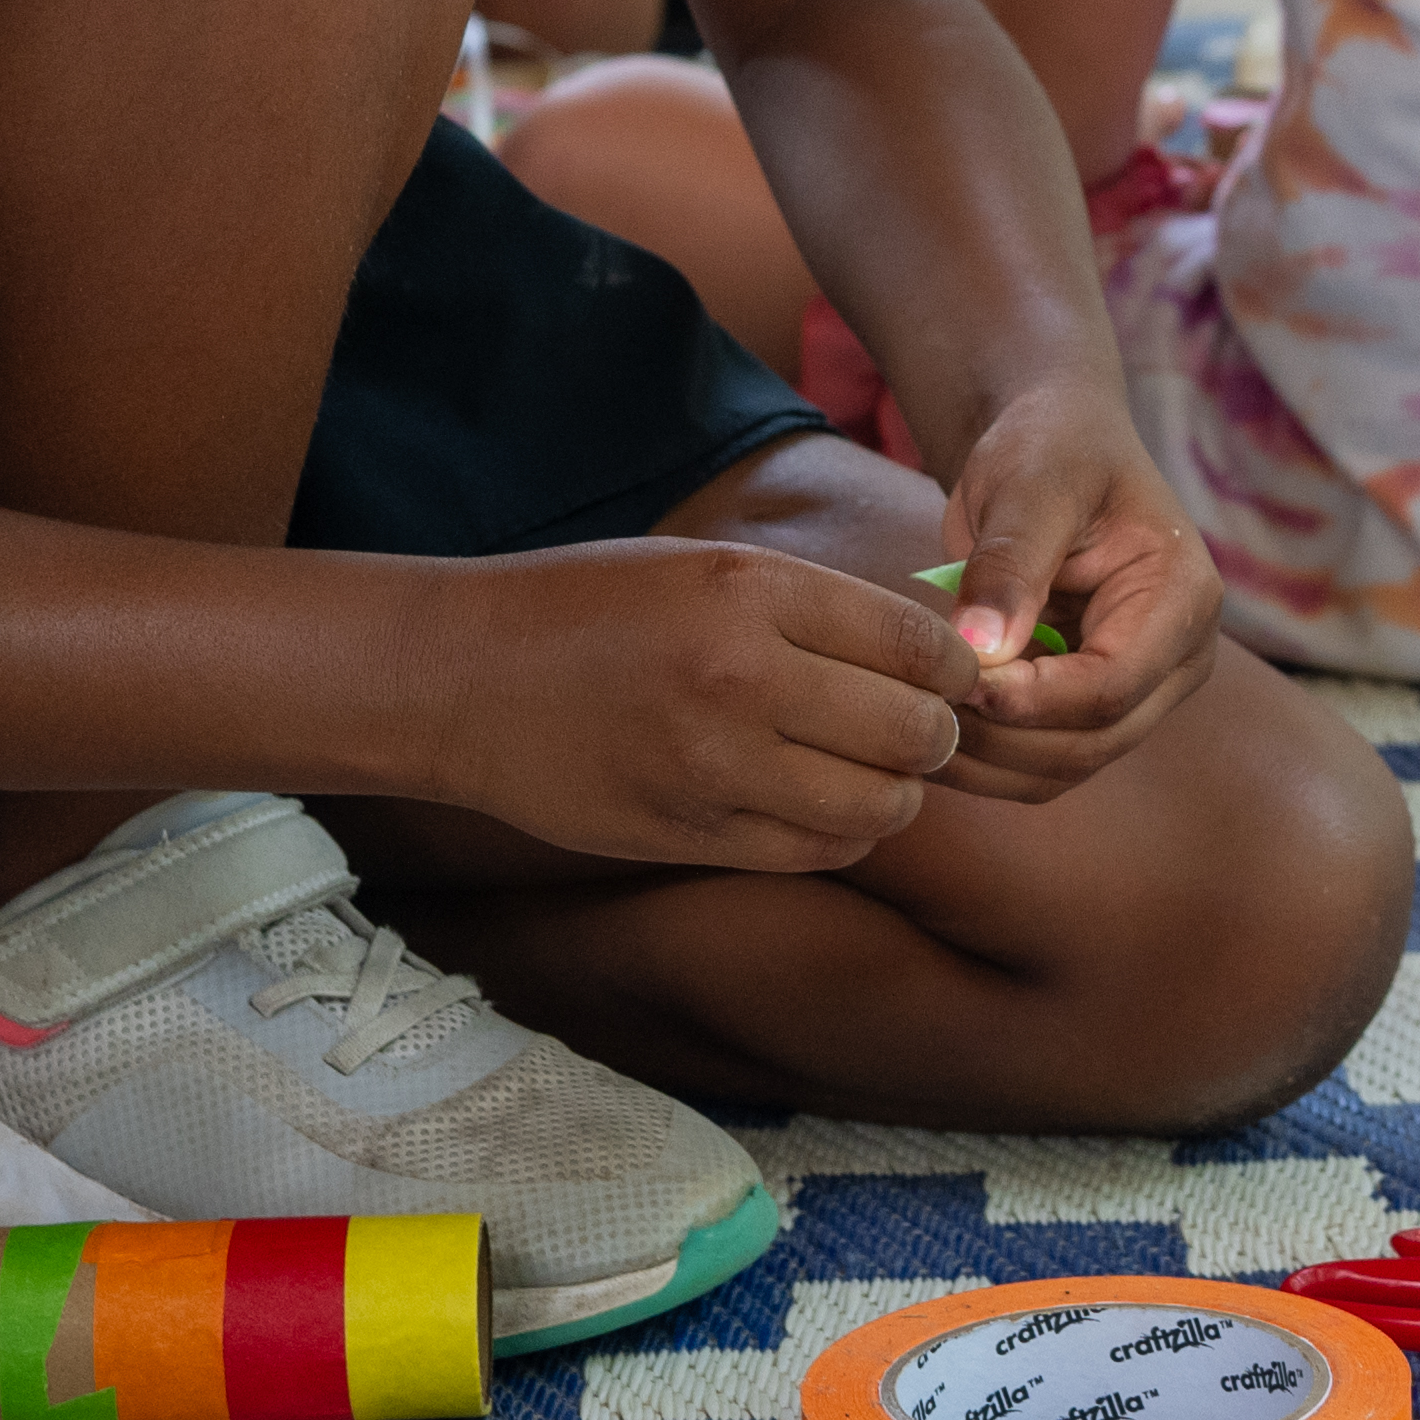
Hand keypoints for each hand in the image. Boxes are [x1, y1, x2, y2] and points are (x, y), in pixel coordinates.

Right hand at [447, 536, 990, 872]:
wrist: (463, 677)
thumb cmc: (590, 608)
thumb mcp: (706, 568)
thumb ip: (816, 608)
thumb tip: (934, 655)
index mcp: (751, 590)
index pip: (916, 645)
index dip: (956, 669)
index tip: (952, 677)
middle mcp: (741, 677)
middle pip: (912, 732)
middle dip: (934, 736)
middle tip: (919, 730)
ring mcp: (713, 766)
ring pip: (878, 807)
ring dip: (893, 794)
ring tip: (868, 772)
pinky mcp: (688, 834)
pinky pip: (814, 852)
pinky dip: (838, 835)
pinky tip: (816, 806)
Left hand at [920, 378, 1227, 803]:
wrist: (1053, 445)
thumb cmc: (1051, 446)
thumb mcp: (1029, 482)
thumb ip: (1010, 563)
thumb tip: (982, 648)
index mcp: (1183, 598)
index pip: (1113, 685)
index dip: (1032, 700)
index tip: (955, 680)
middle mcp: (1175, 659)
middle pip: (1093, 741)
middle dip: (1003, 737)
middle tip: (919, 705)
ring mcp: (1137, 690)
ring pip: (1064, 766)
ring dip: (988, 760)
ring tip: (915, 719)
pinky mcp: (1090, 707)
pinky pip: (1040, 760)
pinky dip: (985, 757)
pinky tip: (929, 725)